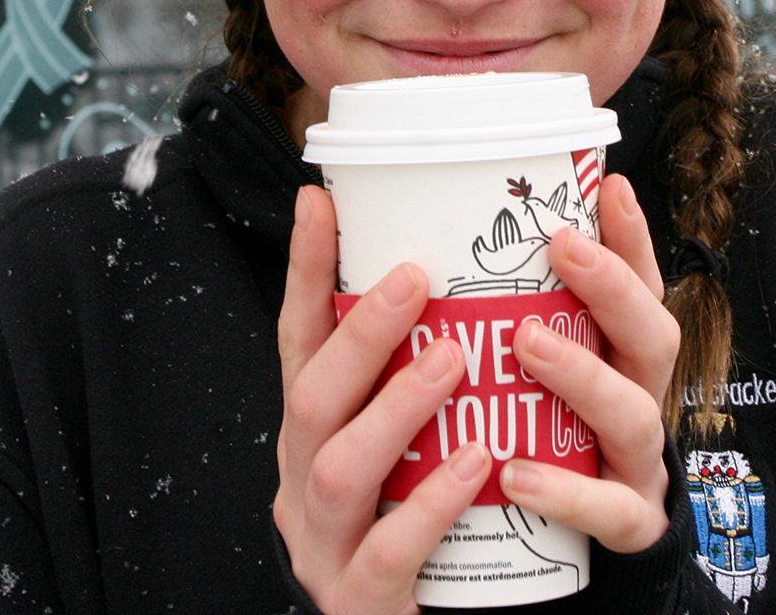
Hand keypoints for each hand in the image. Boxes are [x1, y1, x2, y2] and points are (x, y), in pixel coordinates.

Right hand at [273, 185, 490, 614]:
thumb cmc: (398, 510)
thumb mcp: (388, 435)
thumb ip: (404, 372)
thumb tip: (450, 272)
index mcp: (312, 427)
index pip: (298, 338)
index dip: (303, 270)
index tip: (319, 200)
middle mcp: (302, 475)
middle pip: (313, 394)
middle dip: (361, 332)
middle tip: (416, 277)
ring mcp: (323, 540)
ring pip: (340, 468)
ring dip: (395, 406)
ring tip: (453, 359)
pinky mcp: (359, 599)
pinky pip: (389, 552)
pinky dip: (430, 503)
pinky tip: (477, 463)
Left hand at [500, 173, 678, 552]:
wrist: (578, 541)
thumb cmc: (544, 428)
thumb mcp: (532, 362)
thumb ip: (505, 310)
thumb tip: (440, 234)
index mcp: (620, 351)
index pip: (640, 284)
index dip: (631, 237)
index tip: (609, 187)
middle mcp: (638, 395)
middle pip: (653, 336)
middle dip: (613, 288)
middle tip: (563, 246)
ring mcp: (635, 462)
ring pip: (634, 415)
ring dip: (583, 375)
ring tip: (526, 343)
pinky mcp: (625, 524)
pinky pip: (609, 512)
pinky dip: (565, 491)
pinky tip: (515, 472)